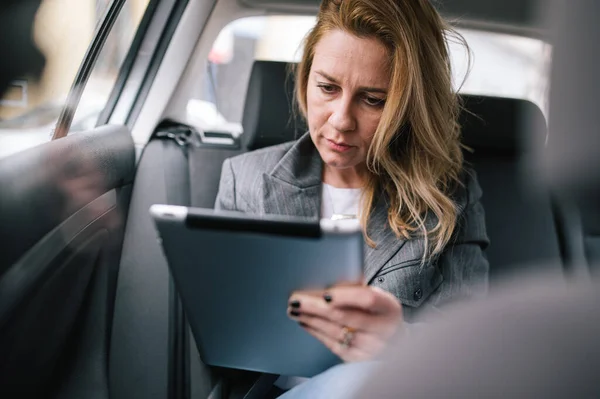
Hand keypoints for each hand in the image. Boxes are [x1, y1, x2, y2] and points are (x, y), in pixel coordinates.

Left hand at [287, 284, 402, 361]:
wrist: (395, 340)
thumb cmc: (379, 313)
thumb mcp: (376, 297)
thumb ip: (357, 289)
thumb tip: (327, 282)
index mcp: (390, 308)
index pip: (368, 299)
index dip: (345, 296)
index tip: (325, 293)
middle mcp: (385, 331)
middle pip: (346, 317)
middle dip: (316, 307)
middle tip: (296, 300)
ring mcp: (373, 349)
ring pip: (336, 332)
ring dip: (311, 320)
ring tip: (295, 310)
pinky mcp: (360, 361)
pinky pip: (334, 346)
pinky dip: (317, 333)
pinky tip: (306, 323)